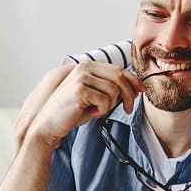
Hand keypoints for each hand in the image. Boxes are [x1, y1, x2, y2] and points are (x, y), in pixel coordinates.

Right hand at [24, 63, 143, 149]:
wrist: (49, 124)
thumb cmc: (72, 112)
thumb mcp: (94, 97)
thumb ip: (110, 89)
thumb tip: (134, 88)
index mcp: (87, 66)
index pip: (118, 69)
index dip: (133, 81)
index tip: (140, 91)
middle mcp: (84, 67)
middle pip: (120, 77)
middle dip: (128, 94)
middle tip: (128, 109)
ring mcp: (81, 77)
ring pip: (114, 91)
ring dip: (110, 105)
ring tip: (96, 110)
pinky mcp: (80, 90)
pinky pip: (105, 101)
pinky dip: (101, 110)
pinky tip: (90, 112)